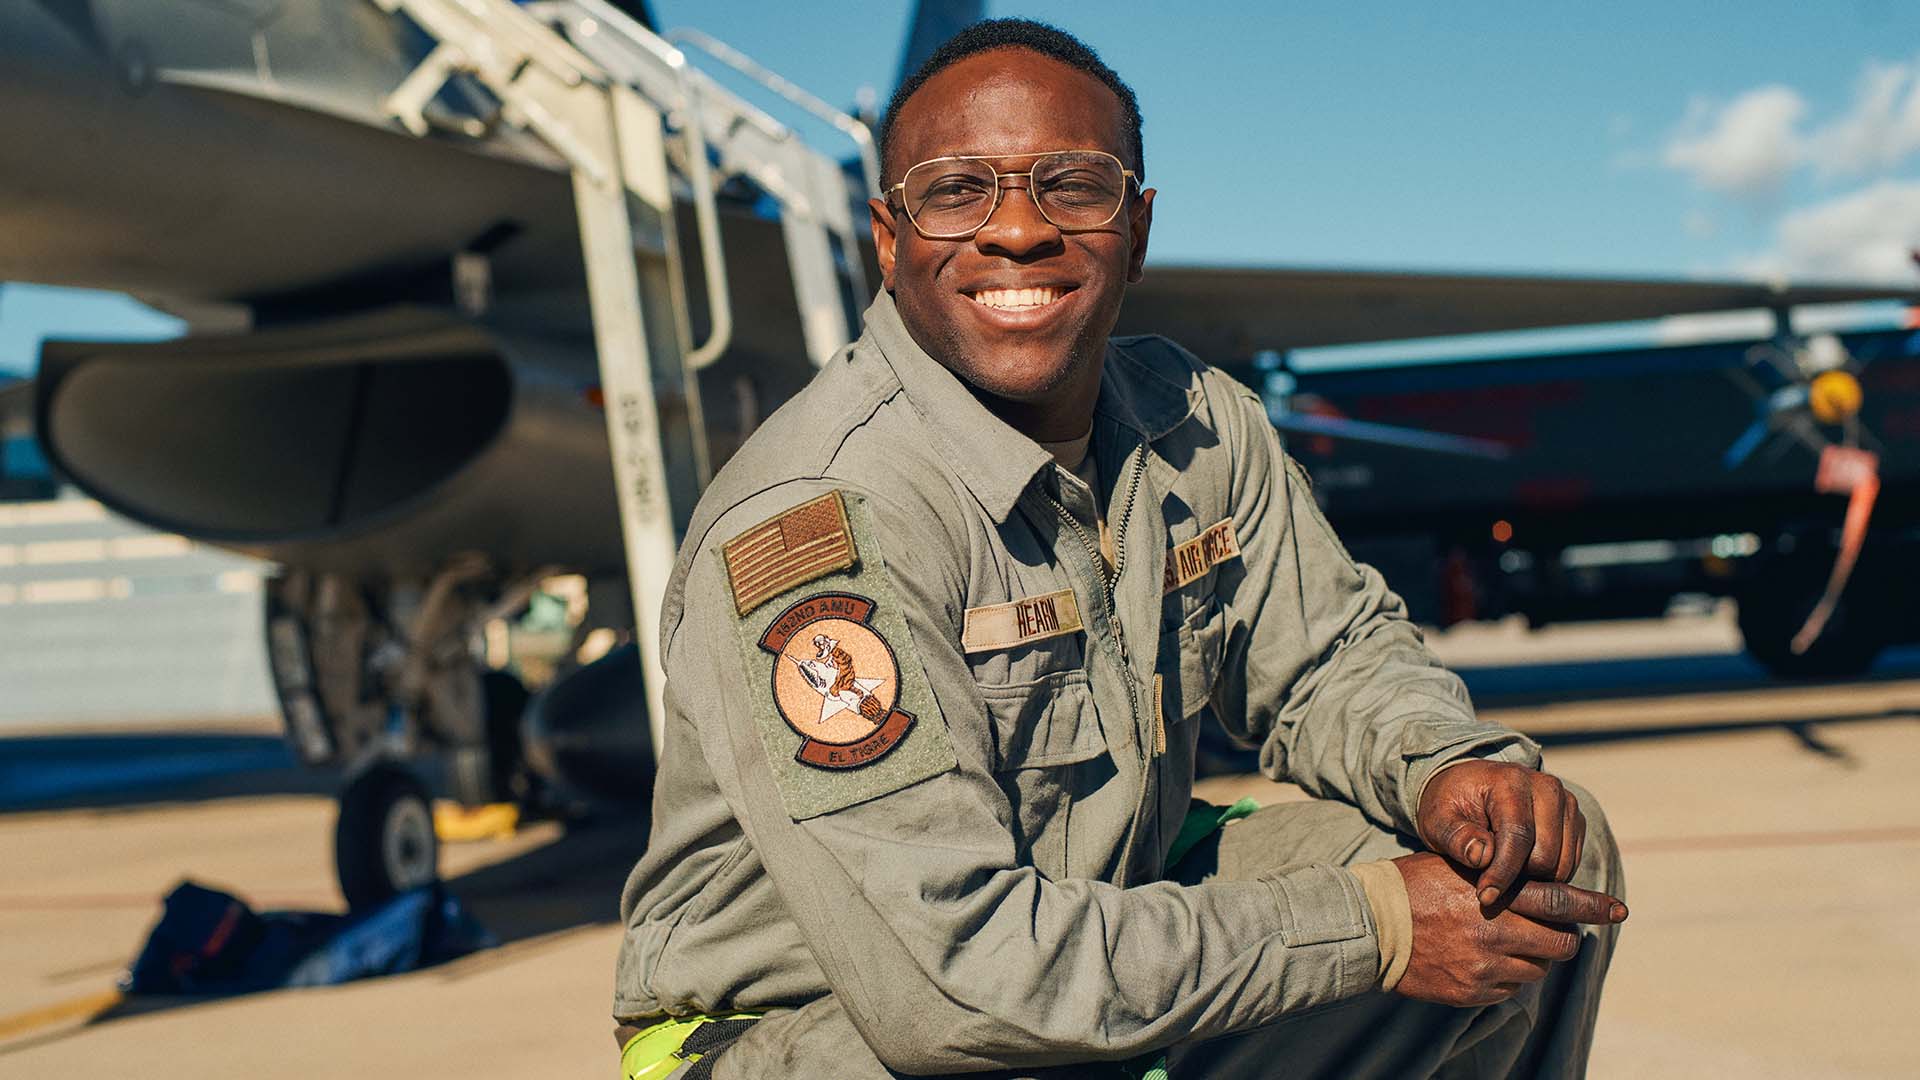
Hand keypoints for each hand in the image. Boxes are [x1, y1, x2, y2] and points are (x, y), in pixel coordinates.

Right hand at [1392, 852, 1626, 1006]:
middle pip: (1560, 943)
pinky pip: (1510, 989)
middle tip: (1550, 931)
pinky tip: (1480, 961)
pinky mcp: (1473, 991)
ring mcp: (1485, 965)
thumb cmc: (1414, 886)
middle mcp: (1495, 930)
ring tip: (1503, 943)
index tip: (1621, 909)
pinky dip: (1505, 976)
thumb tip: (1543, 889)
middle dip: (1561, 938)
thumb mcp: (1457, 865)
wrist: (1372, 925)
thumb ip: (1500, 875)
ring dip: (1531, 957)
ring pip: (1537, 969)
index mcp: (1494, 892)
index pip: (1559, 899)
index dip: (1595, 906)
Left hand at [1417, 760, 1584, 906]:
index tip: (1485, 897)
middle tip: (1489, 877)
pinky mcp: (1576, 821)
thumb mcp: (1438, 820)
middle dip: (1517, 876)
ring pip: (1562, 865)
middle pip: (1546, 856)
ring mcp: (1567, 803)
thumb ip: (1456, 837)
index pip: (1518, 836)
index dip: (1502, 872)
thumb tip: (1482, 856)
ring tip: (1502, 870)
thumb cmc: (1451, 806)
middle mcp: (1547, 788)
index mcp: (1511, 782)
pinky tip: (1519, 867)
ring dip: (1533, 878)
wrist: (1470, 788)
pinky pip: (1570, 865)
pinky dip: (1547, 875)